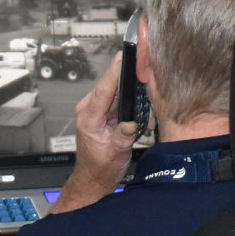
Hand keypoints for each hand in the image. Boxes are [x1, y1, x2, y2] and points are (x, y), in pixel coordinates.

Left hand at [55, 50, 141, 212]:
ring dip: (131, 95)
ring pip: (115, 92)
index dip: (113, 73)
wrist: (93, 178)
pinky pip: (116, 100)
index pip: (102, 90)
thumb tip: (131, 123)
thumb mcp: (115, 154)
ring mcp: (94, 110)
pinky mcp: (101, 113)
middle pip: (110, 86)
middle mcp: (88, 110)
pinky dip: (129, 103)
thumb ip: (123, 137)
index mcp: (88, 118)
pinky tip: (141, 111)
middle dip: (128, 80)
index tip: (123, 57)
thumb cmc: (100, 168)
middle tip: (145, 70)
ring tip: (146, 100)